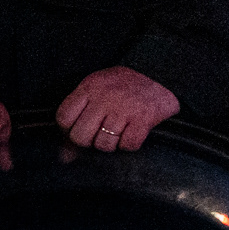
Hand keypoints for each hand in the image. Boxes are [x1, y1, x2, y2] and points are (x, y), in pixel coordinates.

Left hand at [56, 66, 178, 152]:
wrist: (164, 73)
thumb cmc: (127, 85)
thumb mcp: (99, 91)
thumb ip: (79, 117)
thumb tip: (65, 156)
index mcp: (91, 86)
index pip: (64, 118)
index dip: (70, 129)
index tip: (83, 127)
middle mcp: (105, 96)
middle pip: (80, 136)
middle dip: (90, 140)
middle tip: (102, 132)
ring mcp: (124, 107)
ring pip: (103, 145)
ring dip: (113, 143)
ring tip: (121, 130)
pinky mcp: (144, 118)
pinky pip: (128, 145)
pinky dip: (131, 144)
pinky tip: (133, 131)